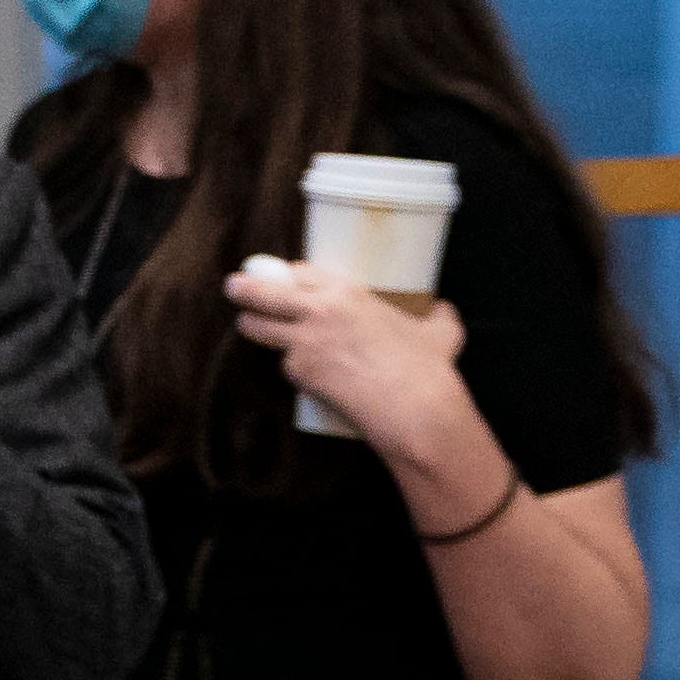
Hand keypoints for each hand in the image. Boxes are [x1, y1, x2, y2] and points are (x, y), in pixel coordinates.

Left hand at [226, 255, 469, 455]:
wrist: (413, 408)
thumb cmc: (428, 368)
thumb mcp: (440, 333)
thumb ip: (439, 317)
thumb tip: (444, 309)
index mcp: (347, 292)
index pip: (301, 272)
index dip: (288, 275)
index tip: (282, 278)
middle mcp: (318, 311)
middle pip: (261, 291)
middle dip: (243, 288)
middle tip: (234, 288)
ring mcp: (302, 342)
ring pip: (257, 327)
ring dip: (252, 326)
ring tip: (249, 325)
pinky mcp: (297, 372)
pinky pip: (284, 365)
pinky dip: (291, 368)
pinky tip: (300, 373)